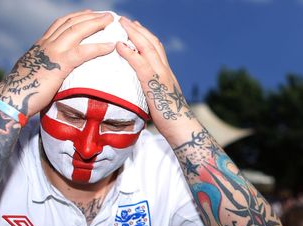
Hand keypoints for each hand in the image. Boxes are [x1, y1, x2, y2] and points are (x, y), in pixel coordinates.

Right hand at [0, 10, 115, 116]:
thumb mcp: (34, 75)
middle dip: (89, 16)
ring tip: (110, 20)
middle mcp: (45, 44)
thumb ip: (44, 70)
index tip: (87, 13)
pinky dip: (99, 47)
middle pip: (70, 22)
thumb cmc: (21, 93)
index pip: (59, 25)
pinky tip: (111, 45)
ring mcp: (52, 52)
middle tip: (104, 14)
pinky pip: (83, 52)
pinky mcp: (59, 64)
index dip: (74, 18)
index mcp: (39, 46)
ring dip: (95, 23)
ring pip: (77, 30)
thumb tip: (50, 76)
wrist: (11, 100)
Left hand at [116, 17, 199, 143]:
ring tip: (122, 24)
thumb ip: (153, 95)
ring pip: (147, 47)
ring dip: (133, 33)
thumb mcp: (162, 103)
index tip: (137, 29)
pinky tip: (119, 45)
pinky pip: (139, 63)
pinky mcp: (153, 83)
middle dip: (139, 30)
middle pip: (153, 42)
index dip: (147, 37)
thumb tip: (144, 97)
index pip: (158, 49)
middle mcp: (165, 70)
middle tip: (127, 20)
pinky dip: (129, 52)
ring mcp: (161, 75)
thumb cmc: (172, 121)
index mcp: (168, 74)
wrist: (182, 127)